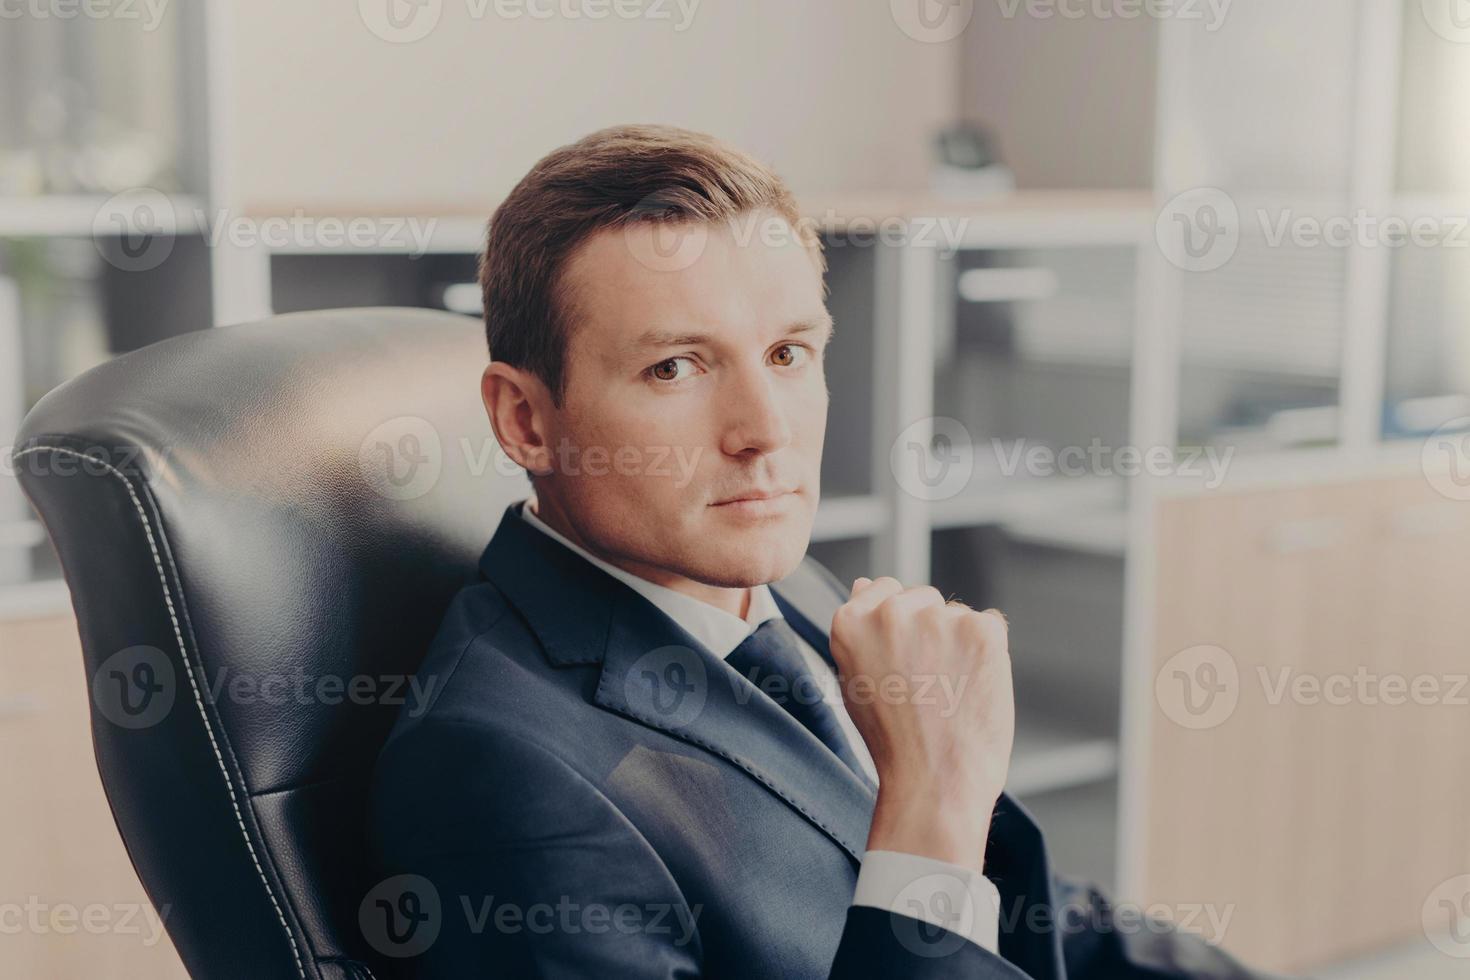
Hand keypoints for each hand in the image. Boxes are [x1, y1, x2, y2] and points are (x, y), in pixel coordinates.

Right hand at [829, 576, 1013, 875]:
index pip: (883, 590)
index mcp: (851, 621)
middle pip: (922, 598)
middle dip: (929, 631)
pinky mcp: (981, 630)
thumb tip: (864, 585)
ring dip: (959, 642)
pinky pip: (990, 625)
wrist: (933, 781)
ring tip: (949, 691)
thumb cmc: (894, 741)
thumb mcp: (856, 681)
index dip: (899, 627)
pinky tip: (973, 687)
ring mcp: (938, 618)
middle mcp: (890, 611)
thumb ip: (861, 630)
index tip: (903, 660)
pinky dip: (989, 653)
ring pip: (957, 615)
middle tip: (927, 684)